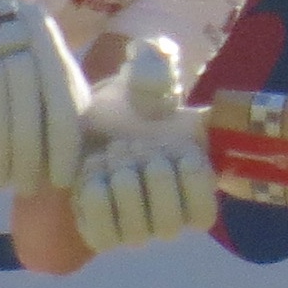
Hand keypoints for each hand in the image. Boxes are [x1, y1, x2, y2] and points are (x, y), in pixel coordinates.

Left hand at [72, 39, 217, 253]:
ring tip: (111, 157)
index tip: (178, 149)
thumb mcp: (142, 82)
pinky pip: (105, 235)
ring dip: (121, 187)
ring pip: (139, 232)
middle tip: (133, 148)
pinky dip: (96, 202)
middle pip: (172, 226)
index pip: (206, 214)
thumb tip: (157, 51)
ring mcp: (136, 230)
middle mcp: (168, 215)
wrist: (82, 130)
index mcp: (192, 184)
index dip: (193, 182)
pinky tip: (92, 176)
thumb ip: (156, 67)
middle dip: (151, 180)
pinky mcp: (102, 236)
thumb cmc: (123, 108)